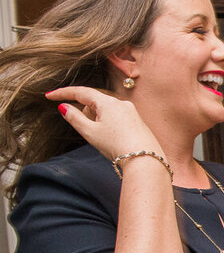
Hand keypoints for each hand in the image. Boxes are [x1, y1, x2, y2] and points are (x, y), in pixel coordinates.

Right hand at [46, 86, 161, 161]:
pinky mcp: (138, 122)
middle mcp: (121, 103)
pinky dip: (109, 125)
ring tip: (103, 139)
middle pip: (94, 101)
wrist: (145, 160)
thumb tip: (64, 107)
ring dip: (97, 120)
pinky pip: (117, 118)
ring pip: (106, 110)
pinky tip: (113, 139)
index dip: (63, 93)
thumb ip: (74, 118)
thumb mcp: (89, 132)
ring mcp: (132, 112)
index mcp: (108, 102)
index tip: (49, 96)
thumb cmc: (116, 146)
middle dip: (85, 113)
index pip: (81, 92)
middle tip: (88, 132)